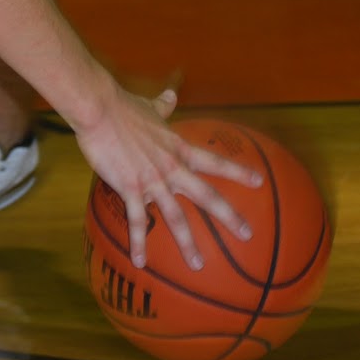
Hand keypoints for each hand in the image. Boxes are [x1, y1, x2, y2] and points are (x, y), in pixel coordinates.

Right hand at [75, 86, 262, 270]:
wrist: (100, 109)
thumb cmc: (122, 105)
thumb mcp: (149, 106)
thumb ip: (163, 105)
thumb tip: (172, 94)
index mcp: (178, 148)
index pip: (214, 162)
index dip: (237, 172)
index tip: (259, 182)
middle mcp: (171, 167)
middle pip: (206, 195)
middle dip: (229, 216)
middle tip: (248, 234)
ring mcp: (152, 180)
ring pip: (175, 217)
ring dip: (188, 243)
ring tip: (198, 265)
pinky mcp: (130, 187)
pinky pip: (136, 220)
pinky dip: (139, 242)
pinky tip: (140, 261)